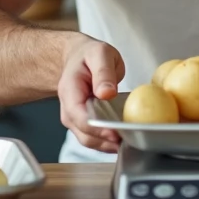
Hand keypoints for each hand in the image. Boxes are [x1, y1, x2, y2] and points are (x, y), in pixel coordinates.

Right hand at [58, 36, 125, 153]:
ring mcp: (74, 118)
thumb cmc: (88, 55)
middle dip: (106, 141)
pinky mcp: (83, 123)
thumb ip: (103, 72)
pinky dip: (108, 141)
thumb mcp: (99, 53)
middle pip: (85, 134)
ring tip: (129, 141)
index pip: (80, 118)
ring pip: (90, 140)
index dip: (99, 129)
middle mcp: (68, 109)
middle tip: (130, 139)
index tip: (117, 132)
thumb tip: (106, 93)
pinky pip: (95, 137)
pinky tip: (123, 138)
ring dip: (108, 144)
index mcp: (70, 91)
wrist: (78, 57)